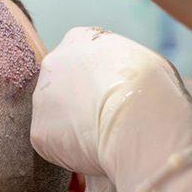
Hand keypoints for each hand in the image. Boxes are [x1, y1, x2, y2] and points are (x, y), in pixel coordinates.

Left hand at [31, 27, 191, 191]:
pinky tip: (92, 152)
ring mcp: (41, 96)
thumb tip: (116, 81)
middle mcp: (52, 62)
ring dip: (72, 127)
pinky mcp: (39, 130)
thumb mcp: (140, 58)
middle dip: (78, 102)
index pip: (79, 59)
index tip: (109, 95)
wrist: (141, 120)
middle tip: (103, 119)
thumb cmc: (152, 87)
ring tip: (102, 138)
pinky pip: (54, 143)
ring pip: (55, 115)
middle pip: (61, 85)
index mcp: (77, 39)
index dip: (95, 80)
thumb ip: (116, 64)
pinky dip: (69, 152)